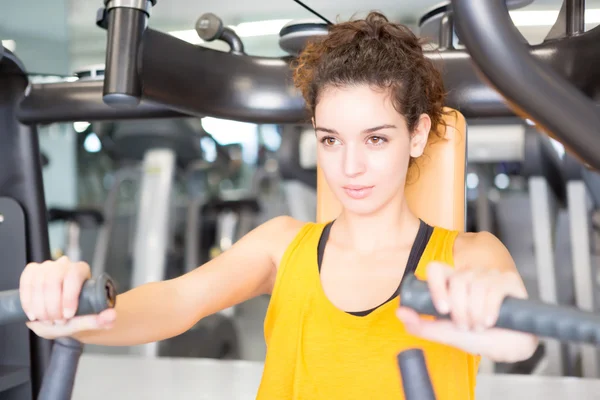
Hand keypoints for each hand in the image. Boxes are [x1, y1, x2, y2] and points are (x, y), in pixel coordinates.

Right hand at [20, 256, 115, 338]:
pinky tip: (32, 314)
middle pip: (54, 278)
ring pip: (39, 281)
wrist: (58, 318)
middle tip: (55, 321)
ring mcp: (47, 267)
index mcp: (81, 271)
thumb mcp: (86, 322)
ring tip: (45, 320)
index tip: (67, 316)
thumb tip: (112, 316)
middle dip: (52, 304)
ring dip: (39, 305)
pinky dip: (27, 301)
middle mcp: (64, 265)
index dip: (69, 297)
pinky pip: (26, 282)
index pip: (74, 276)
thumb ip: (99, 321)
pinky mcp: (32, 272)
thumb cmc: (74, 317)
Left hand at [397, 262, 537, 362]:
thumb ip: (422, 325)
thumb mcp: (447, 334)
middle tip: (465, 327)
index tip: (442, 310)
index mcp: (452, 283)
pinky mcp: (509, 281)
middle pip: (457, 280)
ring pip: (476, 285)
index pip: (436, 269)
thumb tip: (400, 313)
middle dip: (460, 310)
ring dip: (476, 312)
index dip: (436, 286)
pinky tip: (489, 321)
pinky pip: (494, 289)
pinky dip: (489, 309)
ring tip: (479, 326)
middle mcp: (470, 275)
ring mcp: (489, 275)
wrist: (510, 348)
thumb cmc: (479, 337)